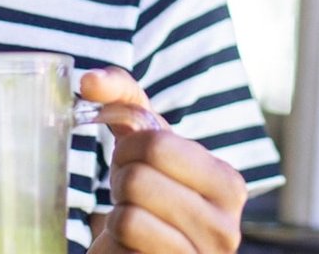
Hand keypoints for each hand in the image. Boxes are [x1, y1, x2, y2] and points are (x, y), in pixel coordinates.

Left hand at [82, 68, 248, 253]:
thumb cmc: (145, 199)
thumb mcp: (145, 144)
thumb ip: (123, 98)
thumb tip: (90, 80)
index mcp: (228, 183)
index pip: (158, 144)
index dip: (129, 150)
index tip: (135, 165)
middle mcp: (226, 224)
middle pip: (138, 177)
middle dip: (120, 181)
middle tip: (129, 195)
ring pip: (128, 211)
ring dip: (116, 213)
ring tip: (130, 221)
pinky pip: (126, 235)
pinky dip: (113, 237)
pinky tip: (129, 245)